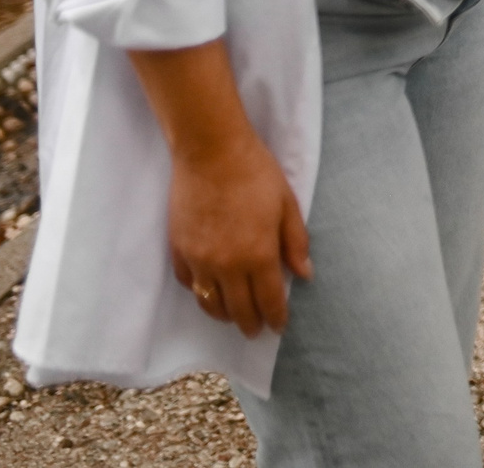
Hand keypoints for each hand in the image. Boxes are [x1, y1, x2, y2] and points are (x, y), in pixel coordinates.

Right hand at [166, 132, 311, 335]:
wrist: (211, 153)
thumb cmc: (256, 174)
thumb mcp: (287, 205)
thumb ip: (296, 243)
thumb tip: (305, 275)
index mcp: (259, 255)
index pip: (269, 300)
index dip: (275, 318)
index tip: (278, 327)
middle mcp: (227, 265)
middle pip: (238, 309)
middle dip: (250, 324)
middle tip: (256, 330)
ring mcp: (199, 260)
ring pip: (209, 303)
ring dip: (223, 315)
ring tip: (234, 316)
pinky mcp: (178, 250)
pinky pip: (188, 283)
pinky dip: (200, 293)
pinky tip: (209, 291)